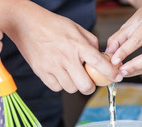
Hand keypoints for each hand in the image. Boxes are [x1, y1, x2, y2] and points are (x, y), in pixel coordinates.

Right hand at [2, 2, 121, 94]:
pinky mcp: (41, 72)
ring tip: (72, 75)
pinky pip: (56, 88)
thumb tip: (101, 56)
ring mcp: (53, 66)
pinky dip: (60, 85)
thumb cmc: (52, 24)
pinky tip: (60, 75)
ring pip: (71, 89)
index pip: (99, 63)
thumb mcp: (76, 28)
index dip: (111, 73)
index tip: (116, 77)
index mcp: (77, 45)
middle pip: (86, 86)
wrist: (25, 22)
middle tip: (90, 82)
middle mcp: (66, 57)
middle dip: (91, 87)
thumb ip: (91, 42)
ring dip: (75, 85)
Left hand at [106, 0, 141, 76]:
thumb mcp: (130, 23)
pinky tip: (133, 69)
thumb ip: (118, 38)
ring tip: (124, 72)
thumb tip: (109, 53)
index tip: (114, 60)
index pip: (138, 40)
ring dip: (137, 70)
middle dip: (135, 66)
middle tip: (121, 71)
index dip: (125, 52)